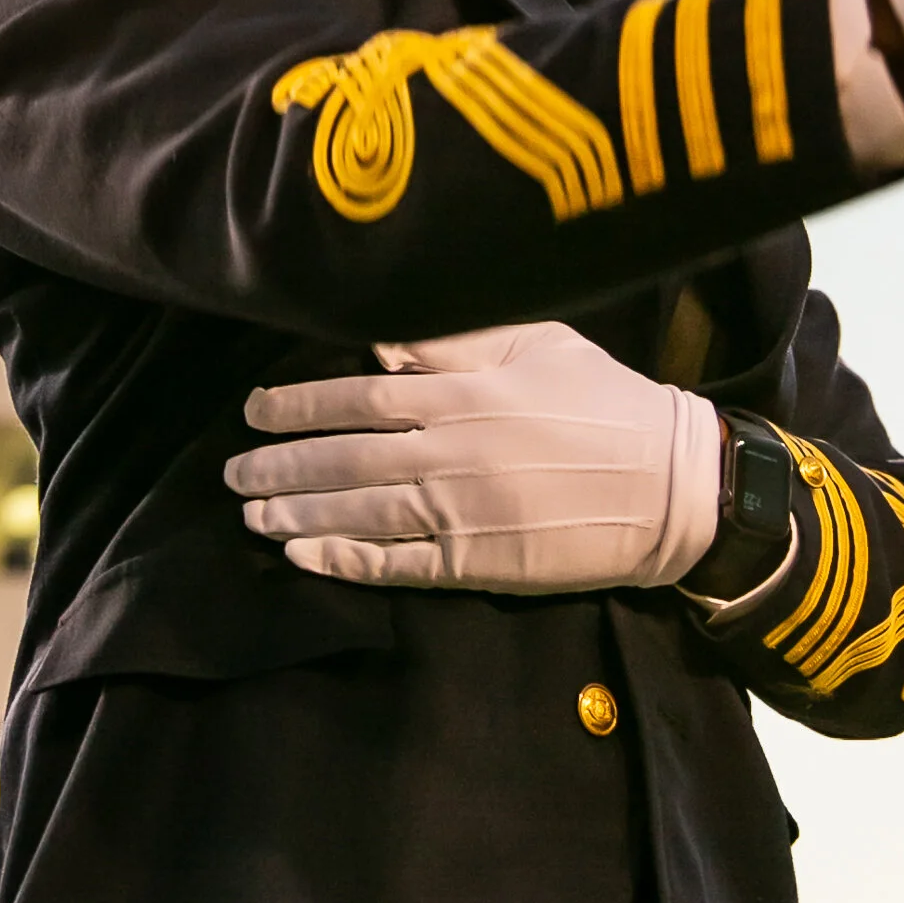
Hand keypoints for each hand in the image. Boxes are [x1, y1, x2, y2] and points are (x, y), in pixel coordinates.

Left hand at [224, 322, 722, 589]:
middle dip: (280, 465)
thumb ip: (457, 340)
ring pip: (358, 513)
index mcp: (463, 392)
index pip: (359, 396)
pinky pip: (396, 565)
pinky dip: (344, 562)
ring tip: (251, 515)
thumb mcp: (538, 345)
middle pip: (345, 459)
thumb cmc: (606, 404)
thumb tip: (385, 338)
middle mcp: (451, 450)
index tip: (253, 409)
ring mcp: (462, 511)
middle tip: (231, 472)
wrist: (671, 486)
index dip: (298, 405)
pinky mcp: (478, 562)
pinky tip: (303, 558)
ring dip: (296, 514)